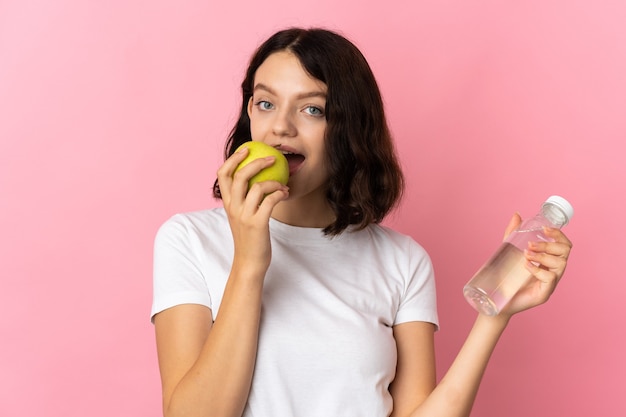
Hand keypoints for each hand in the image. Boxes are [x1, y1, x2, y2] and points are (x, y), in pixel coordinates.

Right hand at [216, 145, 288, 273]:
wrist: (249, 263)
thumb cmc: (249, 239)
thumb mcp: (241, 217)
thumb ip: (244, 201)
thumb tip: (256, 181)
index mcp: (227, 204)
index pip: (222, 174)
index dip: (232, 158)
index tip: (246, 149)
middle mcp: (233, 208)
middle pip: (239, 175)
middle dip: (256, 162)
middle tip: (272, 158)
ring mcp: (244, 215)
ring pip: (257, 186)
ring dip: (274, 181)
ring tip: (284, 184)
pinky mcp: (257, 224)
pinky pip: (270, 200)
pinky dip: (279, 193)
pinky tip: (285, 194)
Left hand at [499, 213, 572, 315]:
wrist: (497, 299)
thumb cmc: (506, 275)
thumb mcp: (509, 251)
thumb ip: (513, 233)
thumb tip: (517, 214)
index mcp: (550, 260)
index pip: (564, 244)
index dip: (558, 235)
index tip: (545, 229)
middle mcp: (554, 271)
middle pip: (565, 252)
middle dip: (548, 244)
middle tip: (530, 244)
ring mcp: (551, 283)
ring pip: (560, 264)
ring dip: (543, 255)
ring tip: (526, 254)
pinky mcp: (544, 294)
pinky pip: (550, 278)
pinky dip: (538, 269)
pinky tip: (526, 265)